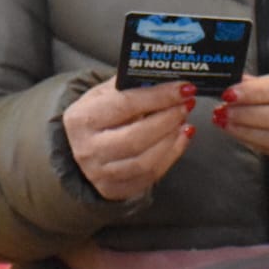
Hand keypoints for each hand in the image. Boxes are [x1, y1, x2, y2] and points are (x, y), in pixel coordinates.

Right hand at [61, 78, 197, 201]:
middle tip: (186, 105)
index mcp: (82, 119)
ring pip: (145, 161)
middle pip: (136, 137)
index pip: (125, 105)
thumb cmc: (97, 115)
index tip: (183, 88)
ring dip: (171, 139)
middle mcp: (88, 149)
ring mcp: (100, 174)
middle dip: (168, 120)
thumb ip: (130, 86)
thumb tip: (164, 78)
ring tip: (183, 121)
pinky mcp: (115, 190)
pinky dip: (172, 155)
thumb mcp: (103, 94)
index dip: (158, 96)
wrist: (82, 146)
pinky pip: (151, 176)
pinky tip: (180, 138)